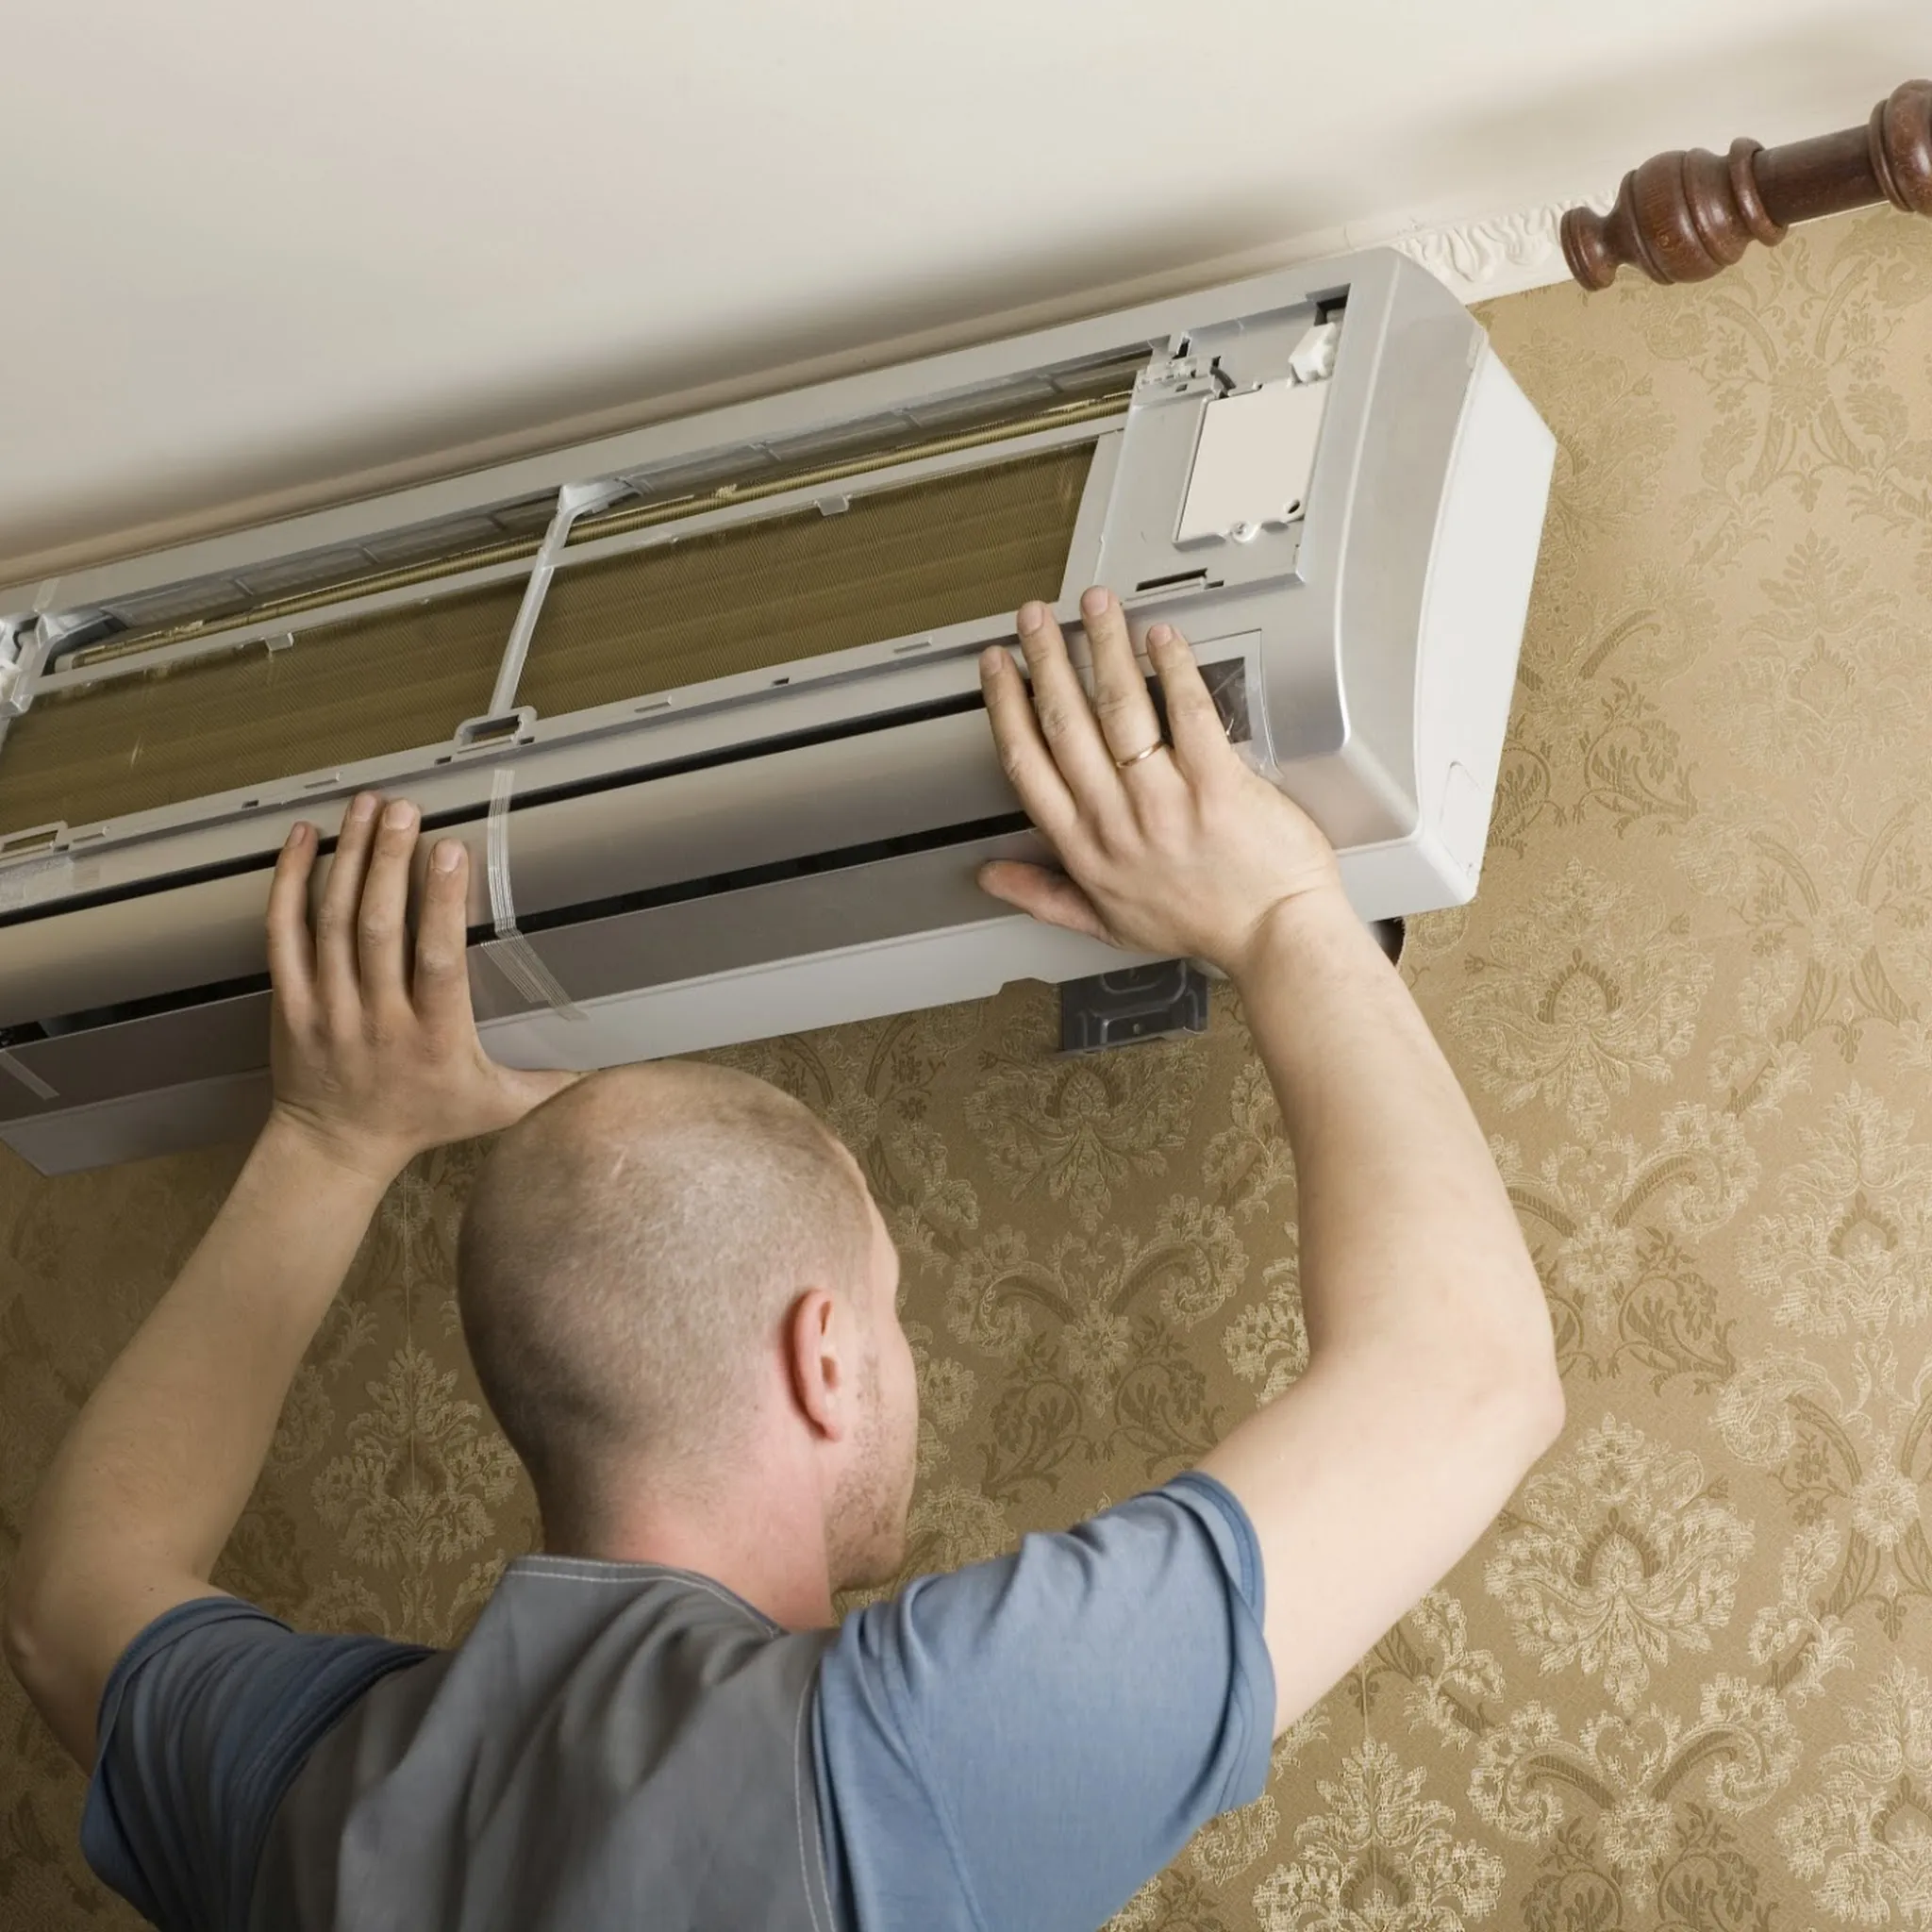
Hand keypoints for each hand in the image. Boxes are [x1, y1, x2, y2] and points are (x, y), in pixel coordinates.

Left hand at [265, 793, 579, 1179]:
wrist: (335, 1149)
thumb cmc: (423, 1120)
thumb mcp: (496, 1108)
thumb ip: (551, 1084)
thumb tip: (611, 1064)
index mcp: (435, 1036)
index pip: (438, 961)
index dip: (440, 904)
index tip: (450, 851)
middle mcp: (378, 1017)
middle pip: (380, 929)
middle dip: (391, 861)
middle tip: (405, 808)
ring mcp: (328, 1007)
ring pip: (334, 923)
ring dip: (351, 858)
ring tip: (367, 807)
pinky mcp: (291, 1000)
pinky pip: (284, 935)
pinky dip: (290, 883)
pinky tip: (305, 839)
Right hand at [978, 586, 1344, 978]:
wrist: (1274, 939)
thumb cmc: (1202, 926)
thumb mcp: (1106, 924)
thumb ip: (1043, 896)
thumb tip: (992, 878)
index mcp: (1085, 848)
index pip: (1028, 764)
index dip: (1006, 707)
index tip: (1000, 669)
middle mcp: (1117, 821)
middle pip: (1066, 723)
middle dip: (1046, 659)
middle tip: (1035, 617)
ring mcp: (1166, 802)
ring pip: (1120, 708)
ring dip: (1103, 647)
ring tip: (1095, 606)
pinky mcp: (1219, 786)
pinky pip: (1188, 713)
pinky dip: (1172, 669)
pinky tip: (1161, 636)